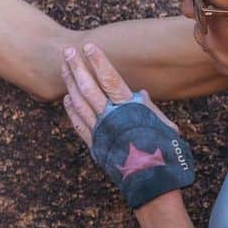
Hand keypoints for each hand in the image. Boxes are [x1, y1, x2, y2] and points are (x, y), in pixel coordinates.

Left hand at [60, 43, 176, 144]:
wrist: (152, 180)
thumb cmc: (163, 151)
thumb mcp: (163, 125)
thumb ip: (148, 109)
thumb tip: (140, 94)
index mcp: (129, 109)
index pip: (109, 79)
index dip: (98, 62)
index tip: (88, 46)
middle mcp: (111, 118)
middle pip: (89, 88)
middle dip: (77, 68)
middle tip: (67, 52)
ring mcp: (100, 132)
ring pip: (80, 103)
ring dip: (71, 84)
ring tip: (64, 68)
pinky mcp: (95, 145)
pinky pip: (79, 125)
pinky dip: (71, 110)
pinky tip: (67, 99)